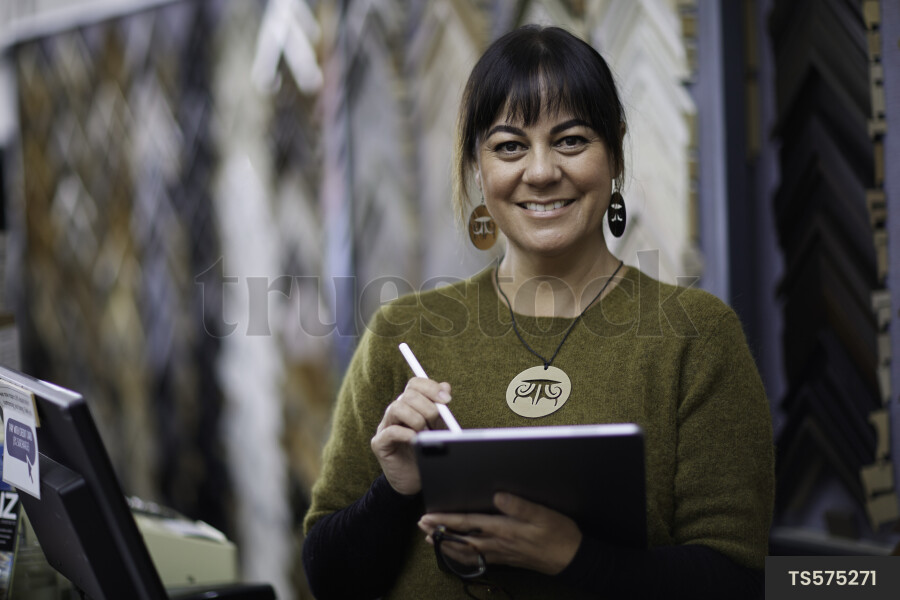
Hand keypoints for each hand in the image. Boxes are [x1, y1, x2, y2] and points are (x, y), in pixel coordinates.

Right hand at [370, 378, 451, 494]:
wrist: (415, 479)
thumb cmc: (426, 450)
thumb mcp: (438, 427)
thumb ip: (440, 407)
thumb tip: (445, 386)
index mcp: (409, 405)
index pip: (414, 384)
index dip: (430, 387)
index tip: (446, 400)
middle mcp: (394, 412)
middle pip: (408, 395)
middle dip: (427, 407)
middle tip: (436, 422)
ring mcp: (385, 426)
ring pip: (396, 408)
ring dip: (416, 419)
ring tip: (424, 433)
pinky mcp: (379, 444)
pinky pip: (390, 431)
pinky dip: (406, 434)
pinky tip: (415, 440)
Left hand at [418, 493, 581, 574]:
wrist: (572, 558)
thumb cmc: (559, 533)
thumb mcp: (542, 513)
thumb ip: (518, 504)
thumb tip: (497, 495)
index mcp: (504, 528)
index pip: (468, 523)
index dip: (446, 520)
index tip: (429, 516)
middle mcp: (498, 543)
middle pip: (461, 538)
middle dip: (439, 532)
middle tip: (422, 526)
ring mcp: (500, 553)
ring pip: (466, 552)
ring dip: (447, 545)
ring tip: (431, 540)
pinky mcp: (506, 559)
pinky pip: (477, 560)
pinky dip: (462, 556)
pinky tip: (458, 553)